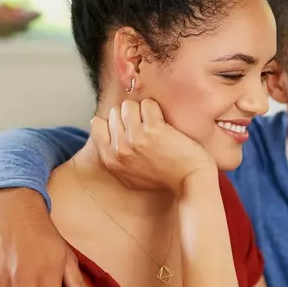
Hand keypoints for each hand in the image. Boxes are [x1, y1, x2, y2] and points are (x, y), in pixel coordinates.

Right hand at [90, 98, 215, 190]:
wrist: (190, 181)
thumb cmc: (165, 178)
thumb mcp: (130, 176)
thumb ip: (116, 157)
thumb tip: (109, 136)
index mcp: (111, 160)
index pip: (97, 124)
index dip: (114, 121)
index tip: (128, 126)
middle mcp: (120, 149)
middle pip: (114, 112)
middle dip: (130, 115)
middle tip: (145, 126)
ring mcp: (135, 138)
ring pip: (129, 105)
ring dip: (142, 110)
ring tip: (154, 123)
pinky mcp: (154, 130)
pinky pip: (147, 104)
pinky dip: (156, 109)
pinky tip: (164, 122)